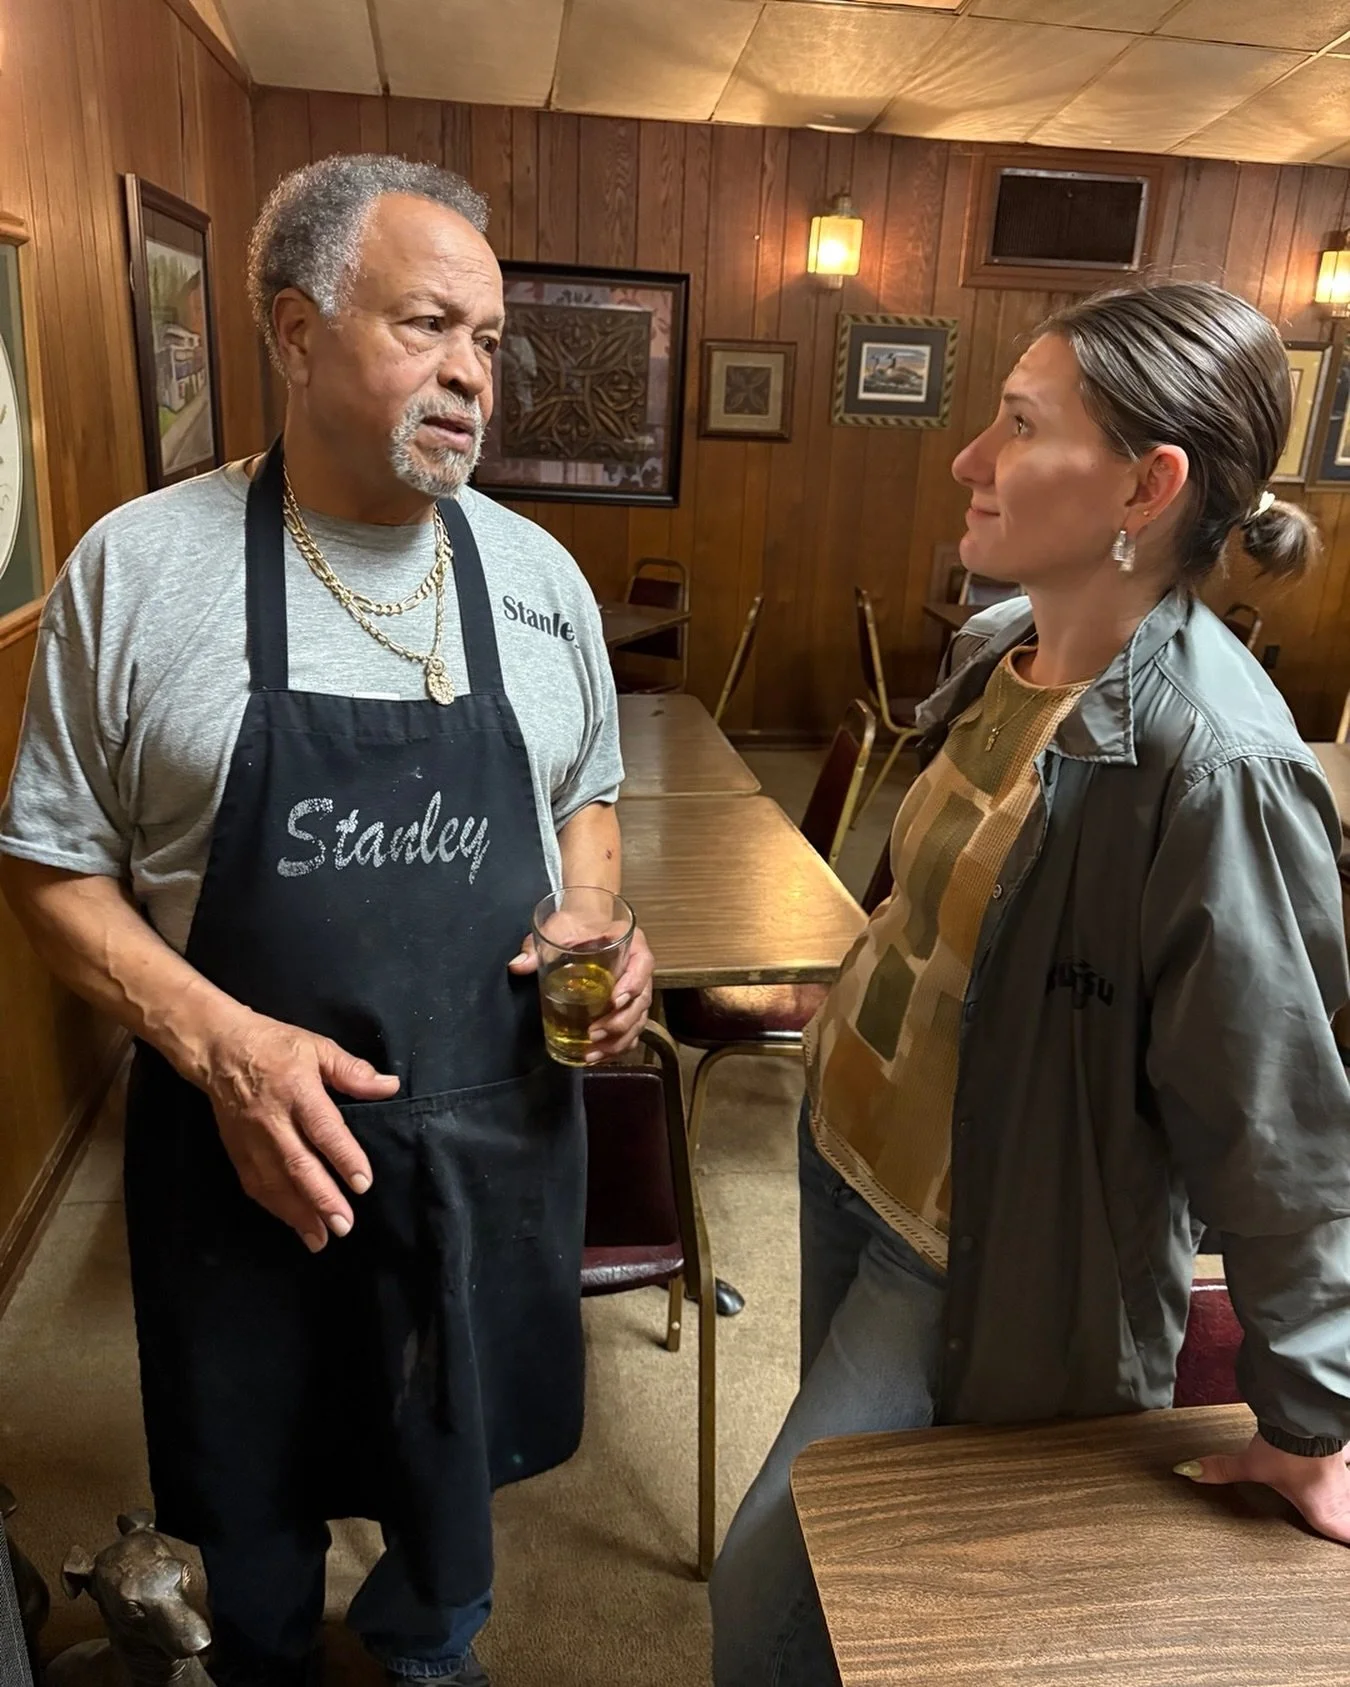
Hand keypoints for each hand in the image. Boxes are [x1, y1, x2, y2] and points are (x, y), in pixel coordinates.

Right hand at [201, 1010, 398, 1251]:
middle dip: (321, 1198)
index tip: (362, 1183)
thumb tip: (389, 1086)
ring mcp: (251, 1139)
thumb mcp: (318, 1048)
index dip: (343, 1157)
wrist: (220, 1050)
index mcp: (297, 1091)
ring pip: (274, 1182)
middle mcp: (272, 1120)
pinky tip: (294, 1224)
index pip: (323, 1129)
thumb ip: (353, 1071)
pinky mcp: (236, 1151)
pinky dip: (275, 1208)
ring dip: (298, 1213)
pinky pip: (255, 1185)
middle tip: (344, 1225)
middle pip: (297, 1164)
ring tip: (321, 1238)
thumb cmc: (276, 1046)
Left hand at [509, 925, 654, 1061]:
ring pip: (638, 1021)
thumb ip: (538, 945)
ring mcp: (635, 991)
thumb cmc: (574, 925)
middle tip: (594, 1033)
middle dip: (620, 1022)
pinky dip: (616, 1047)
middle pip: (642, 1001)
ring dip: (618, 1041)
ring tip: (592, 1053)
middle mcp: (639, 969)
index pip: (643, 965)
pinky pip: (630, 1031)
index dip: (633, 985)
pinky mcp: (626, 1007)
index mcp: (632, 943)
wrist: (582, 926)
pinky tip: (596, 1057)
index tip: (614, 1000)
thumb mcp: (557, 929)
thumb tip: (518, 966)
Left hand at [1175, 1431, 1349, 1542]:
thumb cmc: (1288, 1448)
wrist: (1306, 1417)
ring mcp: (1344, 1471)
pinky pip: (1349, 1459)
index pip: (1345, 1536)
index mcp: (1322, 1510)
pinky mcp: (1342, 1448)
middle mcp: (1339, 1495)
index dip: (1346, 1539)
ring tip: (1341, 1495)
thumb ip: (1222, 1470)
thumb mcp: (1252, 1465)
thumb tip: (1191, 1472)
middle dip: (1345, 1519)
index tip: (1342, 1540)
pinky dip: (1345, 1464)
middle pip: (1349, 1514)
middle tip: (1340, 1524)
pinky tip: (1344, 1460)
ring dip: (1346, 1493)